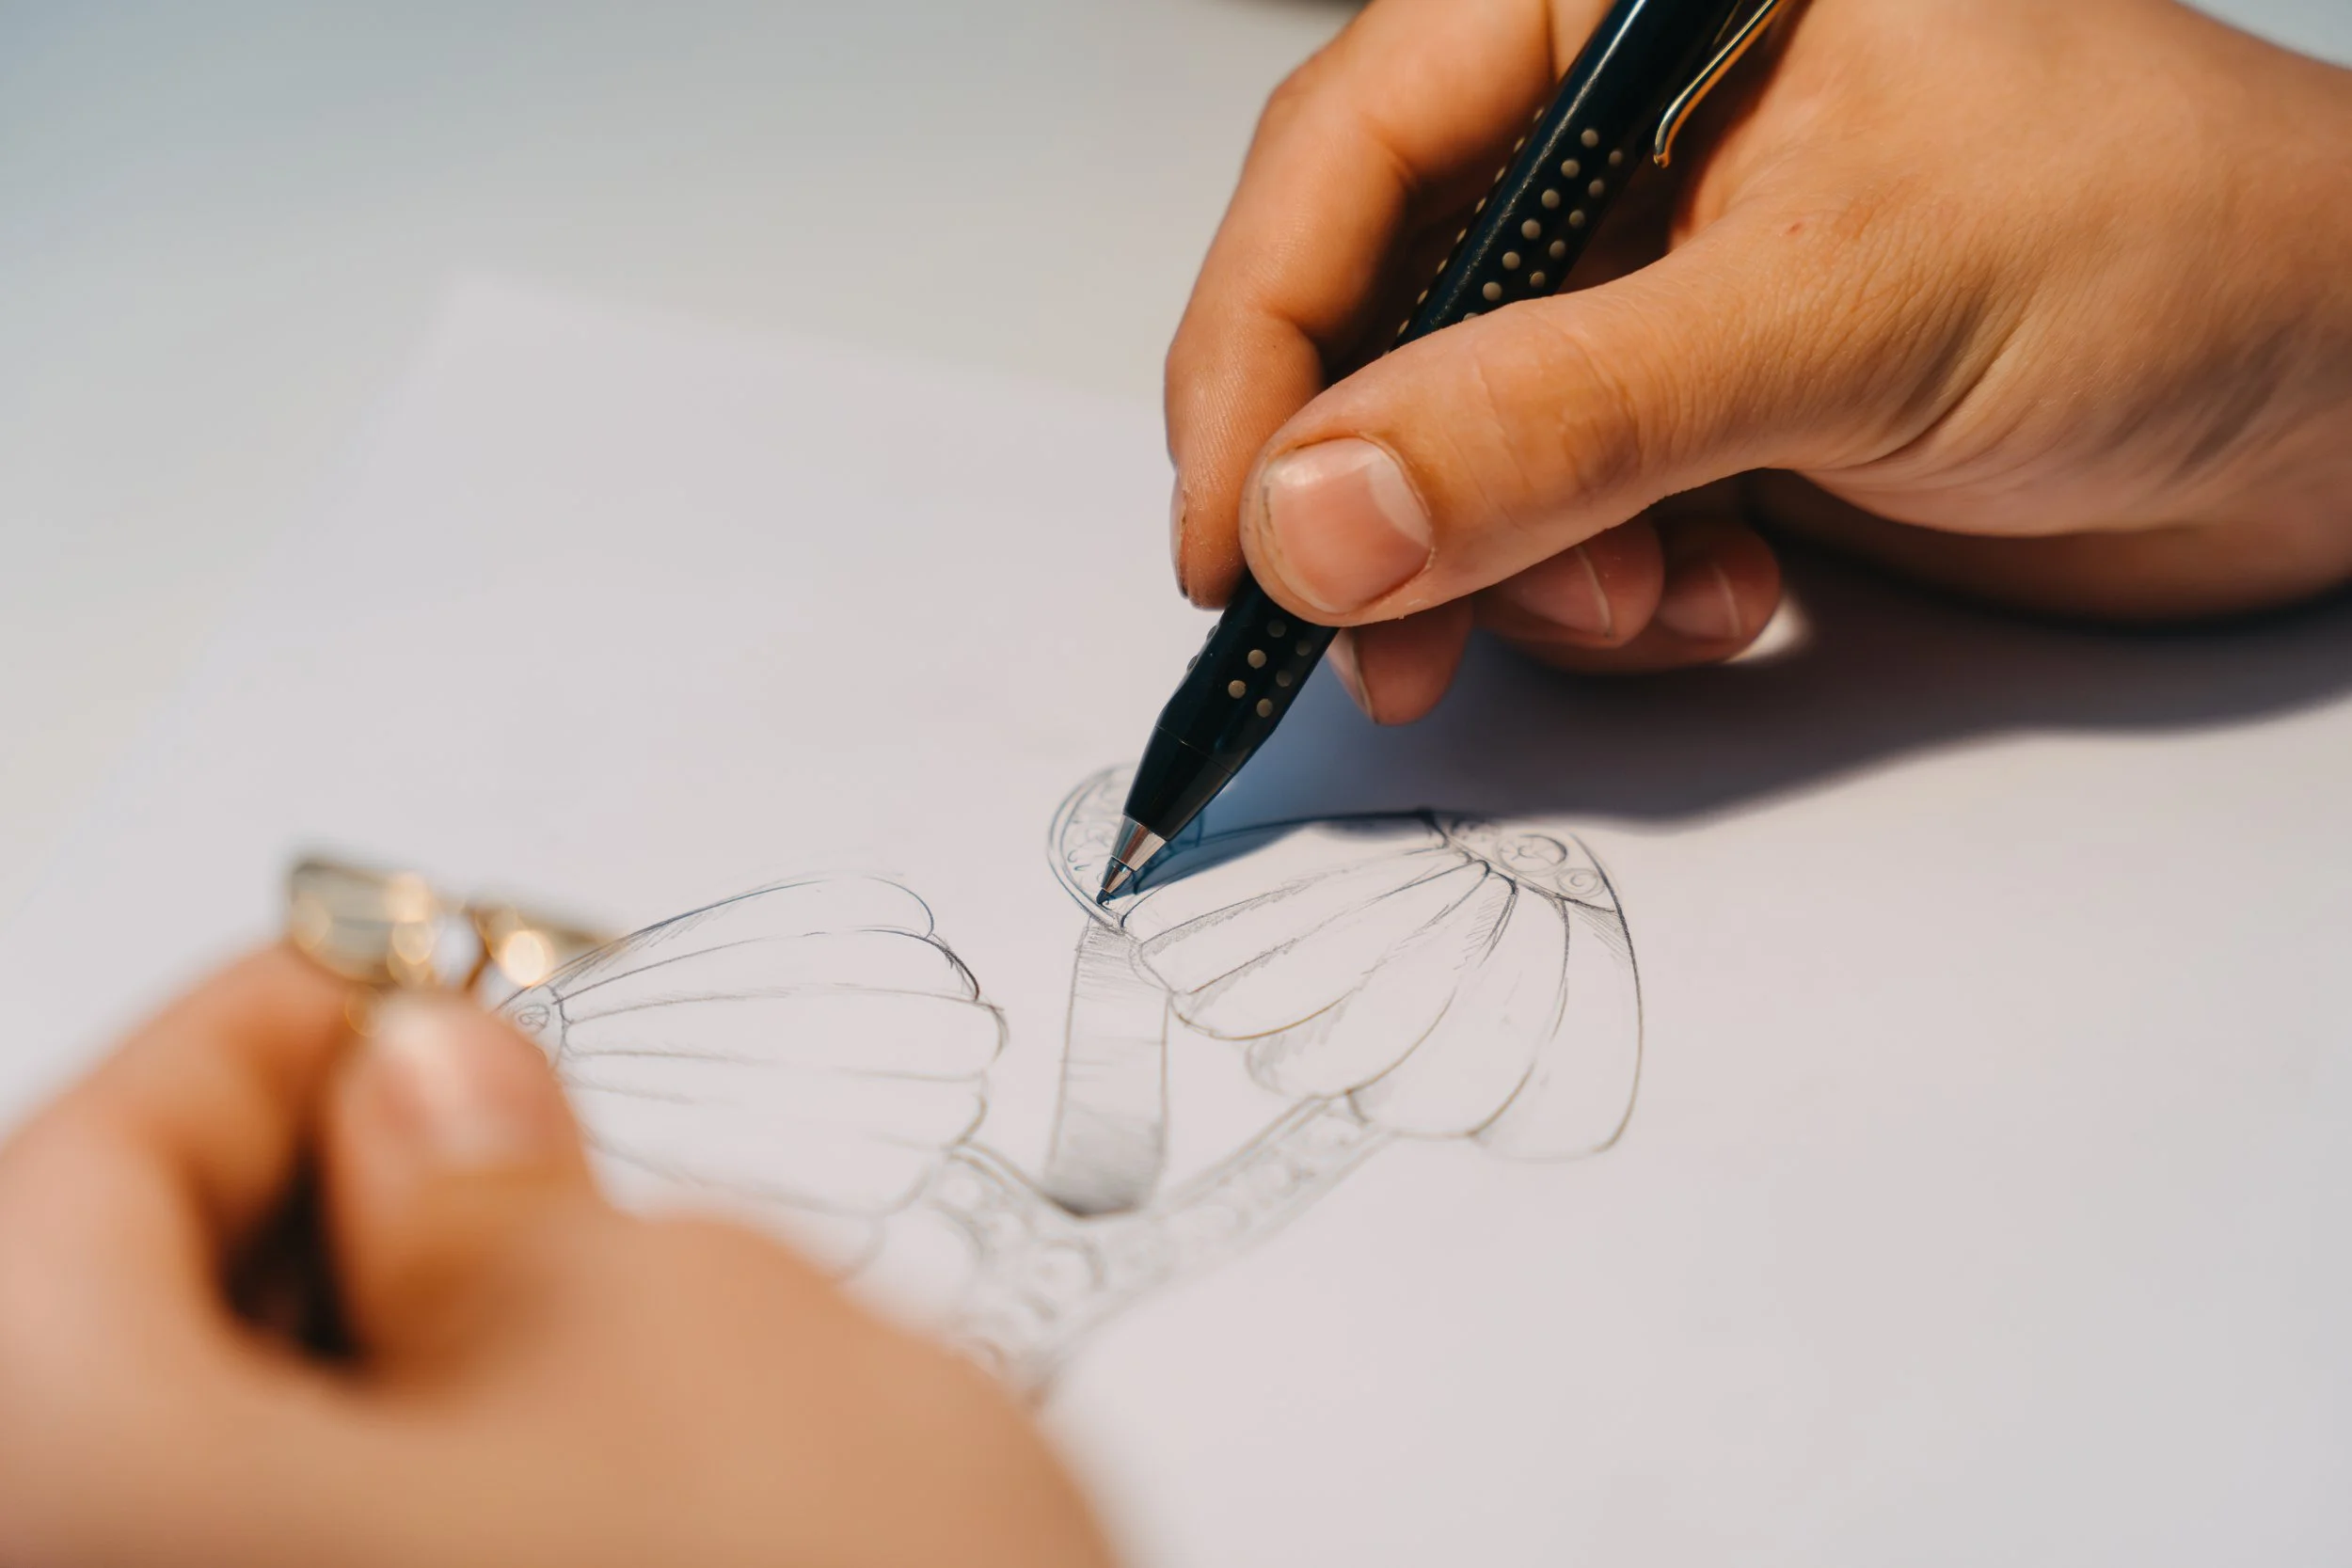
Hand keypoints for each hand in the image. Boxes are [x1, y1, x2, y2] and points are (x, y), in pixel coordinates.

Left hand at [0, 950, 1112, 1567]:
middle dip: (305, 1215)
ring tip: (564, 1309)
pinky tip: (570, 1480)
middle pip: (103, 1361)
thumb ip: (509, 1180)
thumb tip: (441, 1100)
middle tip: (481, 1129)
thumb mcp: (698, 1330)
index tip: (384, 984)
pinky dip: (409, 1509)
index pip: (61, 1191)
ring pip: (219, 1491)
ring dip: (374, 1370)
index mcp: (82, 1507)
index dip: (250, 1044)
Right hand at [1166, 0, 2351, 719]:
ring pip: (1451, 438)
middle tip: (1388, 639)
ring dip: (1515, 569)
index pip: (1349, 154)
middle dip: (1383, 494)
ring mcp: (1654, 271)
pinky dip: (1605, 592)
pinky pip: (1553, 514)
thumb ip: (1557, 420)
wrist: (2345, 398)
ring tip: (1651, 609)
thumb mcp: (1841, 317)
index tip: (1230, 538)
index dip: (1258, 351)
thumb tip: (1310, 517)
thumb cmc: (2172, 251)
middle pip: (1373, 308)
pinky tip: (1728, 598)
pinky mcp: (1692, 399)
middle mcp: (1619, 123)